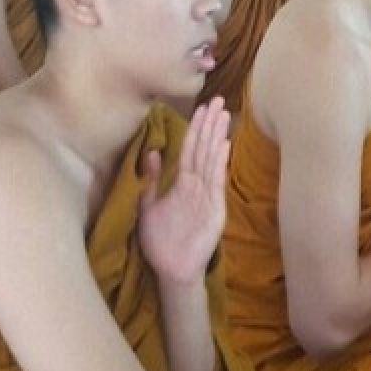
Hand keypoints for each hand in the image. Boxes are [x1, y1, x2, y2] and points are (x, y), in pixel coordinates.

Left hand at [138, 98, 229, 286]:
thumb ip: (151, 180)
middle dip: (209, 125)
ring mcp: (208, 196)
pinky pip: (216, 182)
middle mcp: (198, 186)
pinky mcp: (214, 209)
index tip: (200, 107)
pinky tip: (223, 145)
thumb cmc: (160, 241)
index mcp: (183, 184)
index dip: (195, 129)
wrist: (172, 269)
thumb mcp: (148, 206)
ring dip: (217, 137)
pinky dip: (219, 163)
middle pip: (204, 150)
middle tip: (217, 100)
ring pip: (212, 160)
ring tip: (223, 115)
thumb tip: (152, 153)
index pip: (190, 150)